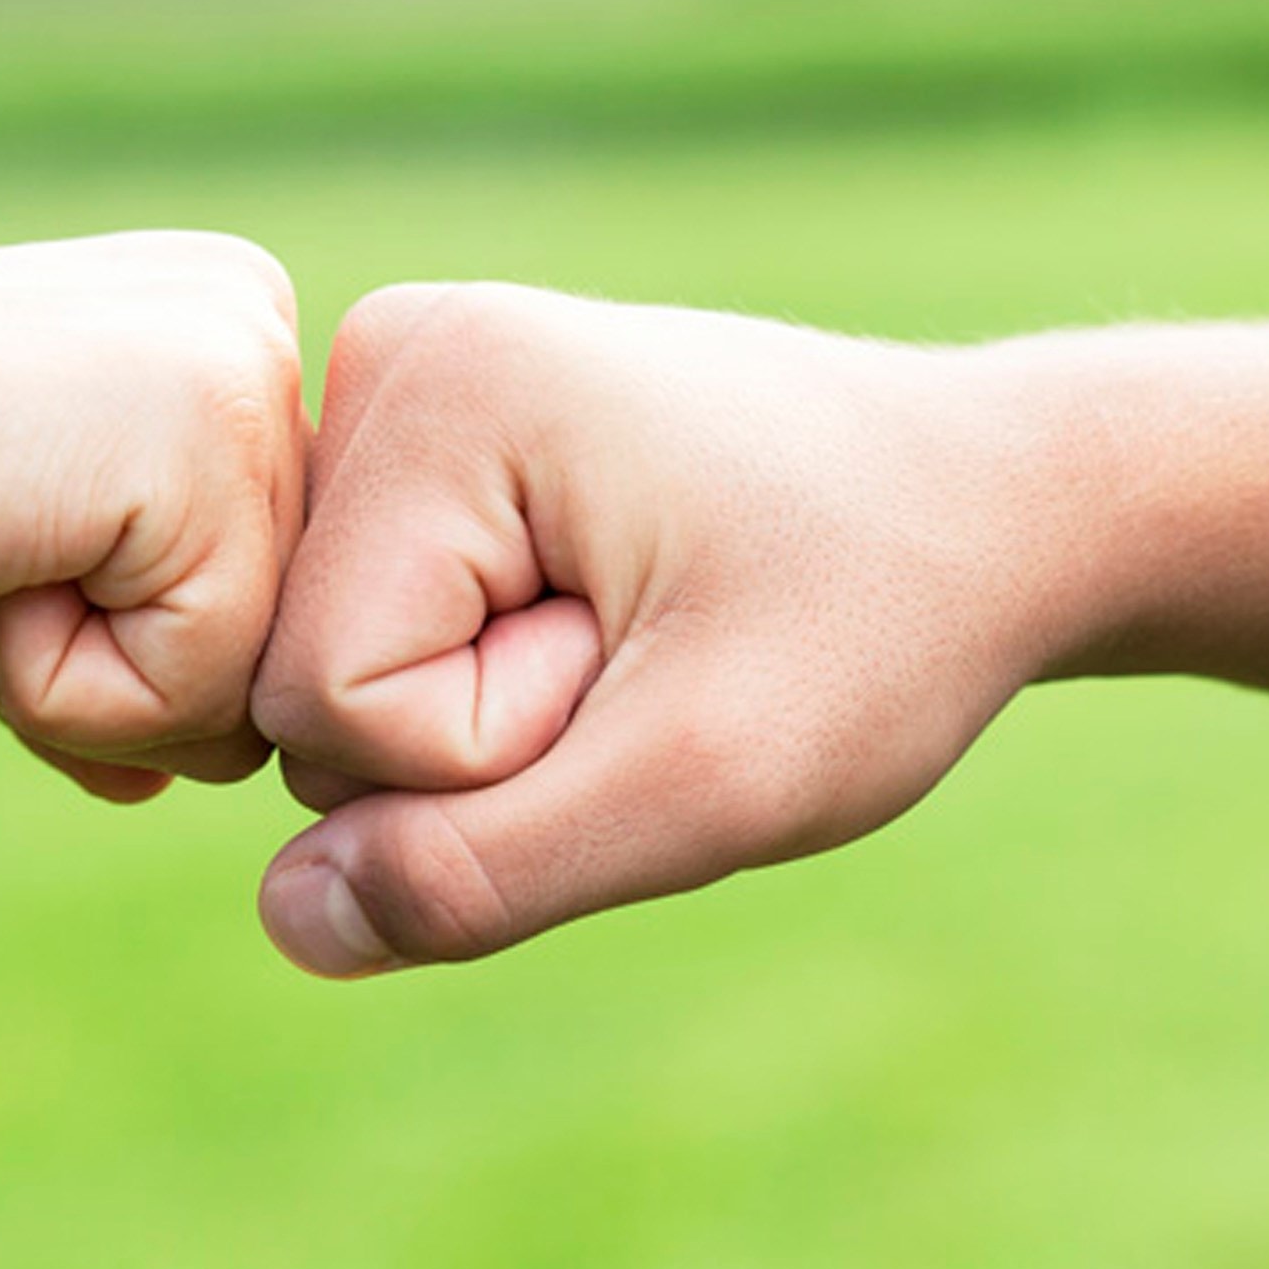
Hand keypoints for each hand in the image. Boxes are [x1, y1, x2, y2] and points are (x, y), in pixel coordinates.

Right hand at [0, 223, 306, 799]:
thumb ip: (120, 645)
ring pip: (248, 681)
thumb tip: (185, 770)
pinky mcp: (201, 445)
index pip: (264, 588)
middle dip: (108, 667)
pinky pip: (196, 687)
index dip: (114, 632)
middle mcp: (259, 322)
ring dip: (82, 679)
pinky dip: (57, 686)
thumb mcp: (10, 572)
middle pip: (274, 639)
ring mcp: (242, 370)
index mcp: (221, 323)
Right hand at [252, 284, 1096, 972]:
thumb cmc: (875, 620)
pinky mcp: (427, 432)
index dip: (490, 749)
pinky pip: (374, 624)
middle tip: (646, 646)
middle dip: (481, 727)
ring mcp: (403, 383)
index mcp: (441, 384)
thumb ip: (481, 870)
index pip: (328, 698)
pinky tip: (591, 604)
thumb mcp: (706, 779)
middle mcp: (393, 352)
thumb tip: (290, 915)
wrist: (979, 500)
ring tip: (632, 620)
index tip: (643, 661)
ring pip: (336, 662)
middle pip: (311, 675)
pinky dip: (477, 664)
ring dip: (484, 703)